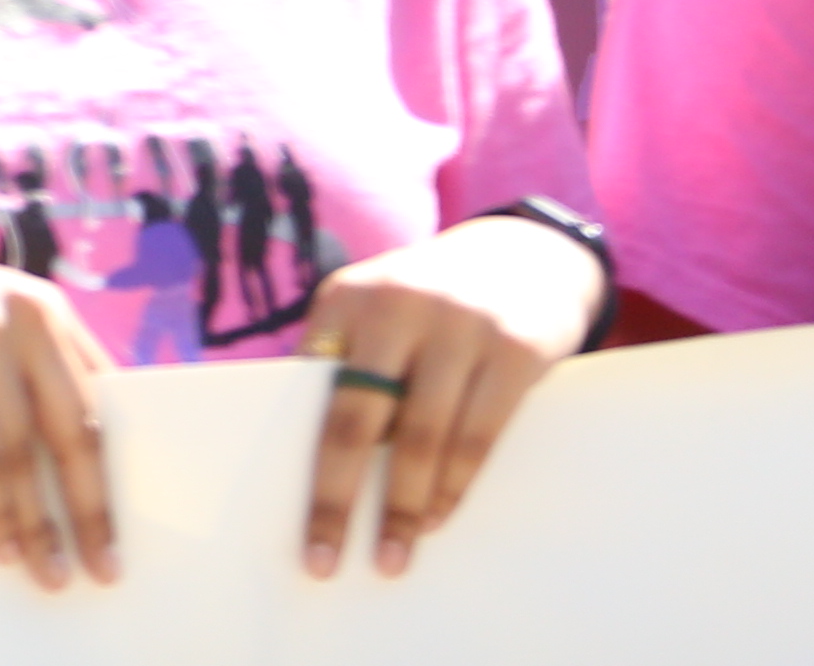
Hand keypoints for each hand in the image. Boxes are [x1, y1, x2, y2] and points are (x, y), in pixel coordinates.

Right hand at [0, 235, 117, 586]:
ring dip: (40, 524)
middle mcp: (19, 311)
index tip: (125, 524)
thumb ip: (16, 362)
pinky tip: (0, 545)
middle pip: (76, 430)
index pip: (100, 399)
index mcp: (39, 303)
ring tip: (49, 572)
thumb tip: (71, 453)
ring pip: (25, 453)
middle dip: (92, 510)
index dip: (114, 468)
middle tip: (105, 570)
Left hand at [295, 213, 599, 579]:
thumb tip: (304, 455)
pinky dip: (456, 483)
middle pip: (355, 419)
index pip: (309, 392)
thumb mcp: (376, 308)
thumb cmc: (430, 302)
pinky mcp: (516, 347)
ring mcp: (459, 325)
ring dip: (404, 506)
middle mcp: (395, 304)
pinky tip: (439, 517)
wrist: (528, 253)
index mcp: (344, 298)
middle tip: (325, 560)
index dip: (298, 458)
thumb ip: (344, 361)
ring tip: (392, 554)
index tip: (286, 517)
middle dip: (337, 497)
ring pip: (422, 436)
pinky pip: (480, 432)